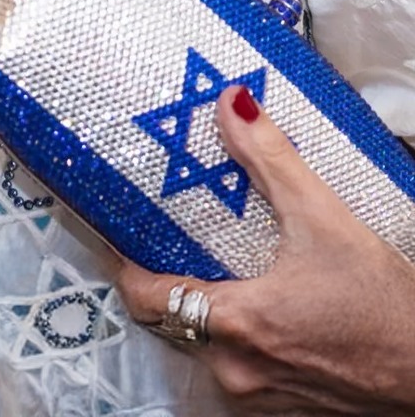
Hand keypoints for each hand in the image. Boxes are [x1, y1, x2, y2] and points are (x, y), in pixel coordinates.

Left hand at [115, 85, 414, 412]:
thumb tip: (234, 105)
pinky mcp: (280, 401)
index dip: (121, 258)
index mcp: (237, 323)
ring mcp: (257, 392)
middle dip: (158, 273)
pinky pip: (233, 360)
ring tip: (203, 253)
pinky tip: (250, 292)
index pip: (146, 295)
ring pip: (199, 341)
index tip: (108, 224)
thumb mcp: (324, 219)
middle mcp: (236, 368)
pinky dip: (229, 327)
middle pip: (168, 318)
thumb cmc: (384, 307)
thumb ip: (272, 159)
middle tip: (154, 227)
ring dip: (196, 301)